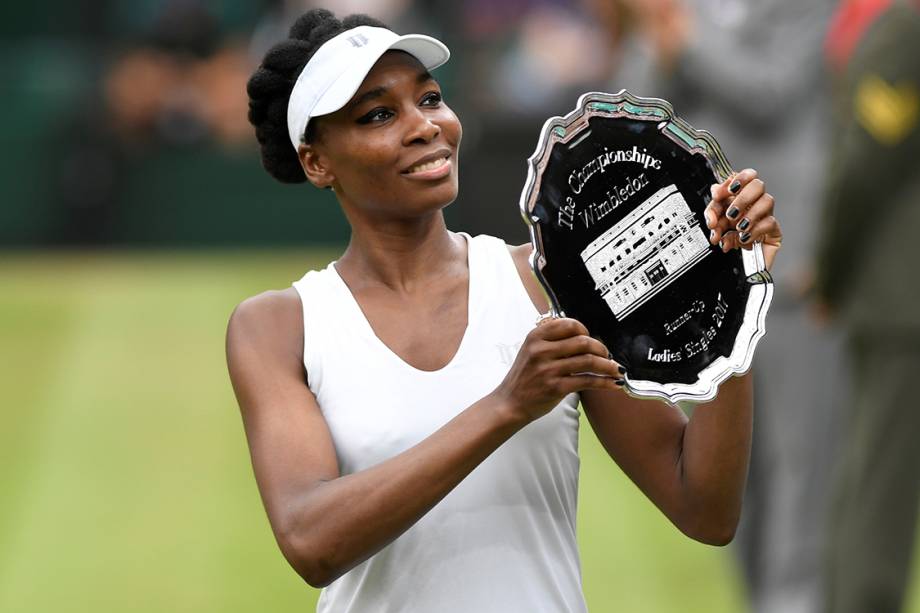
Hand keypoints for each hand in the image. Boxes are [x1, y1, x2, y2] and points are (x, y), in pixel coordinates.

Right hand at [493, 318, 622, 423]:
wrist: (510, 403)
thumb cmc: (523, 378)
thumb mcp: (531, 350)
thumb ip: (552, 341)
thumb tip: (585, 339)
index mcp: (536, 337)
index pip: (569, 324)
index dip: (585, 330)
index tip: (591, 338)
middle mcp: (541, 350)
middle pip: (583, 342)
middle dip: (601, 348)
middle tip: (606, 355)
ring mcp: (548, 369)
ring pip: (588, 361)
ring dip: (608, 365)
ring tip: (615, 369)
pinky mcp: (556, 387)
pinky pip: (587, 381)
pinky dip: (604, 382)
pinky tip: (612, 383)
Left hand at [704, 168, 782, 270]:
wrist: (735, 272)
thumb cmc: (726, 245)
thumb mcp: (715, 225)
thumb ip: (713, 209)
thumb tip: (714, 190)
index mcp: (740, 198)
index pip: (746, 176)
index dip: (736, 179)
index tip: (721, 193)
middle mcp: (754, 204)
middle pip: (758, 184)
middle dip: (742, 198)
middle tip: (730, 214)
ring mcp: (766, 216)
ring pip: (767, 201)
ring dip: (749, 213)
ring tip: (737, 227)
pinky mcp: (774, 232)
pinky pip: (770, 222)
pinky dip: (754, 229)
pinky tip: (744, 238)